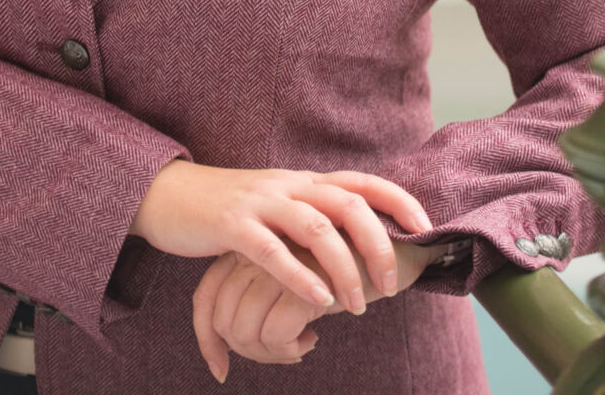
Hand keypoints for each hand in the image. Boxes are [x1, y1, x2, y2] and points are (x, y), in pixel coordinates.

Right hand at [130, 161, 432, 321]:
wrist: (167, 196)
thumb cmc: (229, 211)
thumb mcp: (277, 208)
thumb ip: (310, 220)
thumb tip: (355, 247)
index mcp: (302, 181)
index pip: (360, 181)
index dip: (397, 200)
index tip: (426, 229)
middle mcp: (287, 185)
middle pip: (347, 202)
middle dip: (376, 244)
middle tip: (390, 286)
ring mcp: (259, 202)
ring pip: (315, 226)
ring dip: (343, 267)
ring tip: (356, 306)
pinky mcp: (230, 224)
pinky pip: (271, 249)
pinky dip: (298, 275)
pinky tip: (315, 302)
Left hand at [192, 236, 451, 383]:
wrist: (397, 238)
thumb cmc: (347, 255)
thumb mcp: (300, 270)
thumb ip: (270, 288)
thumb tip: (242, 339)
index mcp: (254, 242)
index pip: (208, 297)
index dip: (208, 338)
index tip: (221, 367)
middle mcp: (260, 249)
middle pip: (224, 320)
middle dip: (248, 352)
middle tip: (284, 354)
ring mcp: (280, 262)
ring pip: (245, 330)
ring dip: (270, 354)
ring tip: (300, 348)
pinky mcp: (305, 281)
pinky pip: (275, 334)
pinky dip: (290, 348)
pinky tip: (314, 338)